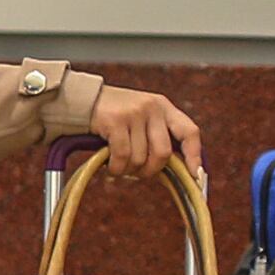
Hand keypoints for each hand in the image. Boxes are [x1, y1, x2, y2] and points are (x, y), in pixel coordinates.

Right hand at [88, 86, 204, 181]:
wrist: (80, 99)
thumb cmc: (112, 114)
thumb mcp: (140, 117)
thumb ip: (155, 134)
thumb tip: (169, 168)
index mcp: (164, 107)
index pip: (189, 132)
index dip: (194, 155)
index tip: (194, 175)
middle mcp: (152, 108)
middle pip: (163, 152)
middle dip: (151, 170)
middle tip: (138, 175)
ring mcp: (134, 114)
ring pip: (140, 157)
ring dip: (129, 171)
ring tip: (119, 168)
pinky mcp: (115, 121)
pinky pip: (122, 155)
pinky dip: (117, 167)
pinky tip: (111, 167)